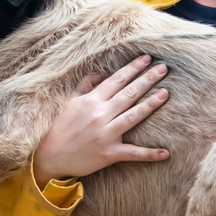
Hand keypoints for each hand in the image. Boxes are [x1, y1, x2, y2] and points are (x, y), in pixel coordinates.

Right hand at [33, 55, 169, 187]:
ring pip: (133, 116)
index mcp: (91, 101)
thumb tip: (100, 73)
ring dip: (151, 104)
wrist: (50, 156)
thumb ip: (86, 86)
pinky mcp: (109, 154)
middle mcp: (101, 115)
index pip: (116, 80)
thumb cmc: (60, 127)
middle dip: (147, 80)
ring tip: (165, 93)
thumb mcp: (70, 102)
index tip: (146, 59)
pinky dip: (149, 154)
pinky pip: (132, 153)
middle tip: (163, 69)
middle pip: (129, 94)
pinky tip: (165, 153)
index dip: (132, 68)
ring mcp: (106, 134)